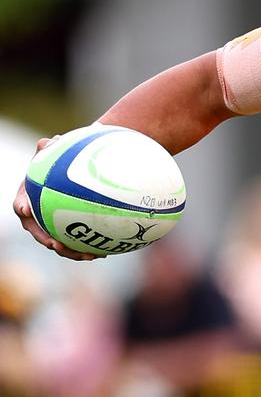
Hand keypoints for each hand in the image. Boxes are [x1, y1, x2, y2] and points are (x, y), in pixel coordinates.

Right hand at [13, 137, 97, 260]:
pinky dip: (86, 250)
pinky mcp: (68, 234)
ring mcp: (52, 228)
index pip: (20, 205)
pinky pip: (75, 246)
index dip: (22, 208)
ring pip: (58, 245)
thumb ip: (50, 148)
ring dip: (71, 253)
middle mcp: (38, 217)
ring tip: (88, 256)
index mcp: (29, 199)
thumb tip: (51, 140)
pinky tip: (103, 253)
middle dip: (47, 241)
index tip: (24, 210)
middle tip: (57, 246)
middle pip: (38, 233)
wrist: (75, 173)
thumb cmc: (62, 160)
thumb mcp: (55, 152)